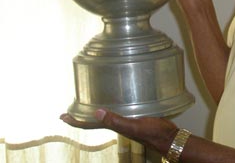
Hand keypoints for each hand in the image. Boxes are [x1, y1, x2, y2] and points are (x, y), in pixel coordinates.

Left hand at [60, 109, 177, 152]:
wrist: (169, 137)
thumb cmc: (153, 133)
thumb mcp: (133, 127)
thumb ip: (116, 121)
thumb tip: (97, 113)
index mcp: (114, 126)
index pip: (89, 124)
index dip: (75, 121)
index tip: (62, 116)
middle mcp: (117, 125)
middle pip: (94, 121)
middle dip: (82, 116)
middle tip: (71, 109)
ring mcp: (126, 122)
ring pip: (106, 117)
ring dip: (95, 112)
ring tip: (89, 103)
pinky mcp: (135, 117)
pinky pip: (119, 112)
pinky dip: (112, 107)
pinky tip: (117, 101)